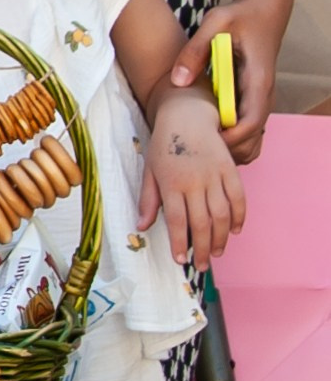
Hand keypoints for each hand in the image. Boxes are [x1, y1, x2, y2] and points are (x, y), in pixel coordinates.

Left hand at [139, 86, 245, 270]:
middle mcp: (194, 181)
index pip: (177, 222)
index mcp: (171, 184)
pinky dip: (240, 216)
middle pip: (202, 223)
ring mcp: (214, 175)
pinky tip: (235, 230)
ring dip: (221, 237)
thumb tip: (141, 227)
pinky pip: (239, 197)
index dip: (180, 244)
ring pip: (222, 214)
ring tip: (216, 252)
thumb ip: (148, 200)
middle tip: (202, 265)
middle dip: (202, 248)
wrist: (187, 115)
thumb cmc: (164, 145)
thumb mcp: (150, 171)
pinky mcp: (230, 169)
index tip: (180, 261)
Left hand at [168, 0, 287, 160]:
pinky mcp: (252, 102)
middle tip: (191, 147)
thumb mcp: (215, 23)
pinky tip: (205, 132)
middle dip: (224, 150)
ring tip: (196, 142)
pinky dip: (230, 140)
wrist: (263, 11)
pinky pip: (247, 132)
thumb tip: (177, 81)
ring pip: (251, 141)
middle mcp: (263, 96)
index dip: (229, 139)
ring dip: (227, 148)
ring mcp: (259, 101)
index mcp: (258, 80)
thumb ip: (195, 50)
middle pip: (251, 140)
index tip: (202, 142)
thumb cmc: (240, 16)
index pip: (251, 123)